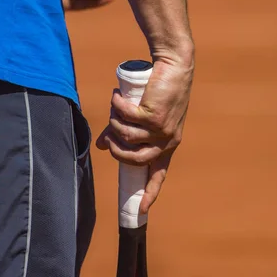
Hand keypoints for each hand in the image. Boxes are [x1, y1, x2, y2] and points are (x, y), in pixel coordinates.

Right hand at [96, 55, 193, 213]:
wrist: (175, 67)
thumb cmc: (159, 92)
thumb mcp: (144, 117)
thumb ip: (122, 132)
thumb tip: (102, 146)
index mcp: (168, 145)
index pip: (159, 174)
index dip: (150, 192)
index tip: (142, 210)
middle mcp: (167, 141)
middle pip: (134, 158)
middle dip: (116, 148)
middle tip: (110, 132)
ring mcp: (162, 129)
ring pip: (127, 136)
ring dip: (114, 122)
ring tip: (115, 107)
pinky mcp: (155, 115)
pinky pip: (126, 117)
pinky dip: (117, 106)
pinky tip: (117, 96)